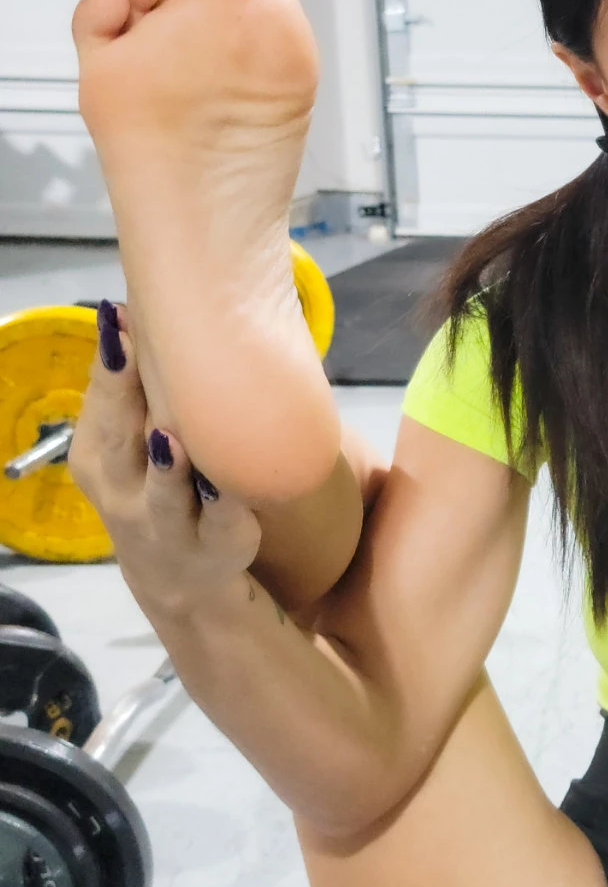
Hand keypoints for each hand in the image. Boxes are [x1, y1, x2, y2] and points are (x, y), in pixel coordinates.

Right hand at [67, 303, 263, 620]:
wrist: (181, 578)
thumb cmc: (155, 485)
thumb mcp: (131, 444)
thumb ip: (137, 394)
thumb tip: (143, 309)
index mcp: (98, 456)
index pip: (100, 404)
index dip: (109, 362)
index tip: (116, 316)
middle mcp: (121, 490)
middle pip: (120, 441)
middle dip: (122, 395)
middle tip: (127, 346)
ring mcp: (165, 524)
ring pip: (162, 493)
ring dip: (165, 467)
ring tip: (168, 437)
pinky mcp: (214, 547)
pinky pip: (220, 525)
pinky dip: (225, 508)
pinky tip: (229, 488)